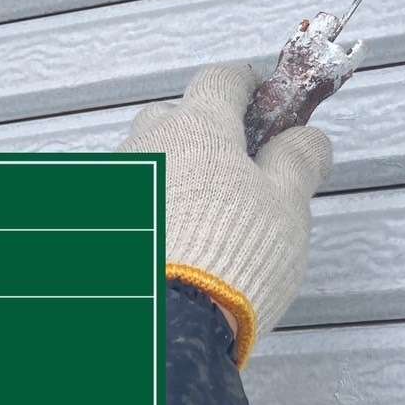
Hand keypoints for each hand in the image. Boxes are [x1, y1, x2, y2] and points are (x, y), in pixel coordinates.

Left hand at [117, 64, 331, 366]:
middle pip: (176, 118)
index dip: (248, 85)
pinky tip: (168, 243)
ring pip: (147, 161)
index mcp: (198, 127)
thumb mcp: (287, 203)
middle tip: (237, 169)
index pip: (222, 80)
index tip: (264, 97)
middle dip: (205, 134)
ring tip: (202, 218)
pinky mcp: (97, 221)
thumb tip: (307, 139)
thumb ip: (298, 159)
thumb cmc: (230, 259)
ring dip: (172, 174)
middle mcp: (149, 144)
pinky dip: (149, 210)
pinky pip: (129, 201)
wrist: (168, 324)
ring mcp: (117, 182)